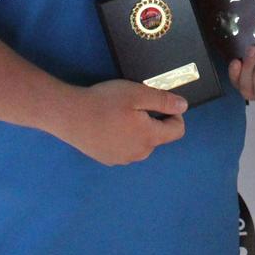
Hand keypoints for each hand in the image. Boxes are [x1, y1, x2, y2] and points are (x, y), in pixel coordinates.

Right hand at [57, 79, 186, 165]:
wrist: (70, 115)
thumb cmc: (106, 102)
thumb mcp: (137, 94)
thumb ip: (163, 101)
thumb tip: (184, 107)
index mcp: (149, 138)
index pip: (177, 131)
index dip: (175, 115)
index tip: (159, 102)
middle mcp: (139, 154)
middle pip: (158, 137)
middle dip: (153, 121)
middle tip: (135, 104)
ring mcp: (121, 160)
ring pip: (141, 144)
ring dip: (138, 130)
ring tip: (120, 114)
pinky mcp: (107, 160)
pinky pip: (125, 148)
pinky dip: (123, 137)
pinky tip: (108, 125)